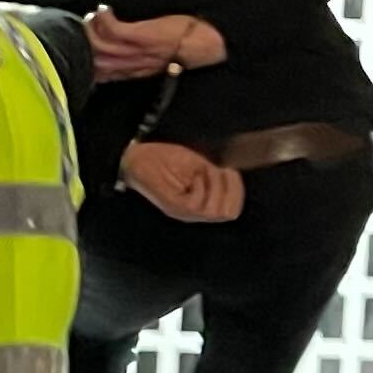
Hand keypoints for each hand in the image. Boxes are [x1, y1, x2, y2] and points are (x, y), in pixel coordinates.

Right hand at [86, 9, 226, 80]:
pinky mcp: (142, 37)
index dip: (83, 63)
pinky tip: (104, 10)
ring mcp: (135, 52)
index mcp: (131, 72)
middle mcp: (130, 65)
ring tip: (91, 17)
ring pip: (99, 46)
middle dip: (81, 43)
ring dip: (90, 29)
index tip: (77, 47)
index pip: (98, 74)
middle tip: (79, 27)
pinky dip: (104, 19)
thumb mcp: (153, 61)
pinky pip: (113, 30)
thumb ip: (135, 60)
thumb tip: (118, 52)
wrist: (203, 45)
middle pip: (93, 60)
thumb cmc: (180, 50)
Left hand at [121, 139, 245, 222]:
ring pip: (214, 210)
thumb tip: (232, 172)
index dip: (238, 190)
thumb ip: (213, 174)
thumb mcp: (194, 165)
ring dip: (216, 186)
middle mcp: (193, 213)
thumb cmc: (162, 160)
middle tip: (218, 170)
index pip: (232, 211)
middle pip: (227, 213)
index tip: (232, 170)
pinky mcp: (172, 206)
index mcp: (200, 204)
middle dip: (229, 188)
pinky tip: (194, 175)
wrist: (134, 159)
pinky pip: (196, 203)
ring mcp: (183, 211)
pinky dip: (201, 186)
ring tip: (204, 171)